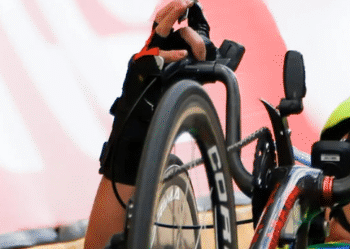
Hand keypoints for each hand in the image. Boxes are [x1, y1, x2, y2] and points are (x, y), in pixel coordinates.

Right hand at [99, 1, 215, 183]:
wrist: (139, 134)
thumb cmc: (158, 111)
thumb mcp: (183, 86)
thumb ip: (194, 72)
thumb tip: (213, 65)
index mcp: (161, 53)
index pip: (170, 26)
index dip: (180, 14)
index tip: (193, 3)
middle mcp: (150, 53)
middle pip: (162, 23)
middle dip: (176, 11)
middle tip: (189, 2)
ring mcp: (142, 61)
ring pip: (157, 34)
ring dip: (173, 22)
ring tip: (186, 13)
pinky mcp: (136, 74)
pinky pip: (151, 60)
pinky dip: (168, 57)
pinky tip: (183, 56)